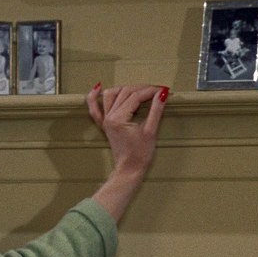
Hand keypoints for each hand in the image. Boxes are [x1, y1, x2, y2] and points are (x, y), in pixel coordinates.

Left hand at [86, 83, 168, 221]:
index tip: (164, 90)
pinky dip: (94, 97)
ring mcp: (104, 120)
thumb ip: (156, 110)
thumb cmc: (140, 154)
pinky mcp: (104, 124)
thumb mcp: (151, 131)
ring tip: (140, 89)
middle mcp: (109, 117)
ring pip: (110, 95)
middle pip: (124, 93)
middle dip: (142, 88)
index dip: (151, 91)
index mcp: (119, 119)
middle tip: (157, 90)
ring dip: (124, 88)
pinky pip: (94, 108)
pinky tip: (98, 87)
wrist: (129, 169)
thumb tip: (162, 93)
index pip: (135, 96)